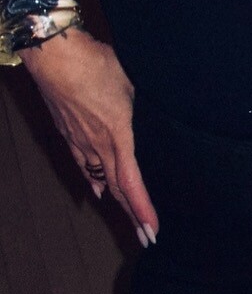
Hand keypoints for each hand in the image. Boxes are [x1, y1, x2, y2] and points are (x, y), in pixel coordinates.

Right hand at [20, 29, 157, 244]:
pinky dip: (94, 180)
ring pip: (101, 178)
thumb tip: (138, 117)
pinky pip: (83, 164)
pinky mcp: (68, 133)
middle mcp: (98, 146)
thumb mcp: (130, 85)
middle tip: (146, 237)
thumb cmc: (96, 65)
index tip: (153, 231)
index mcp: (118, 136)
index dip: (143, 209)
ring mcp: (80, 141)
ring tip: (131, 220)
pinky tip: (97, 190)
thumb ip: (135, 109)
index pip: (132, 183)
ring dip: (116, 199)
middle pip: (118, 188)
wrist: (56, 56)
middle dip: (134, 215)